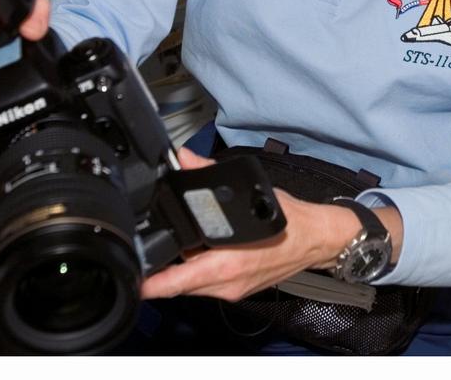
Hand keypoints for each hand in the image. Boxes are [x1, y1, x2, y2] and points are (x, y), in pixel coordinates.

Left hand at [139, 148, 368, 302]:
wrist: (318, 240)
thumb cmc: (291, 220)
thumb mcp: (251, 192)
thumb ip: (211, 175)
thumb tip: (184, 159)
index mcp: (229, 263)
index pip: (178, 282)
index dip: (151, 283)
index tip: (132, 279)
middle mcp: (228, 283)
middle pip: (178, 285)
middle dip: (163, 269)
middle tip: (152, 247)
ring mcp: (232, 290)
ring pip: (192, 286)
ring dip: (181, 270)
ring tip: (181, 244)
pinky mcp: (237, 290)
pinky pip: (206, 285)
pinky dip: (198, 270)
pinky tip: (202, 250)